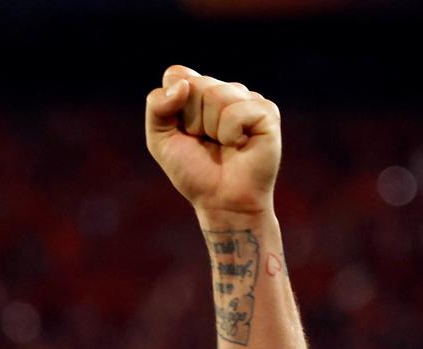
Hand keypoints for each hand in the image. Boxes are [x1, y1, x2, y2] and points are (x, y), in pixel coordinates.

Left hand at [145, 66, 280, 217]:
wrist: (221, 200)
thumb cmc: (193, 171)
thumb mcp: (160, 140)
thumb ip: (157, 107)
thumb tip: (182, 84)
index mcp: (198, 92)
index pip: (175, 75)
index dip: (172, 106)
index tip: (182, 131)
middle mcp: (224, 90)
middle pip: (195, 84)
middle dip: (191, 121)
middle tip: (204, 141)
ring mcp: (247, 98)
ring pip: (216, 95)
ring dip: (211, 129)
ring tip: (223, 144)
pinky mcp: (266, 111)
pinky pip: (236, 112)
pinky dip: (230, 135)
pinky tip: (240, 145)